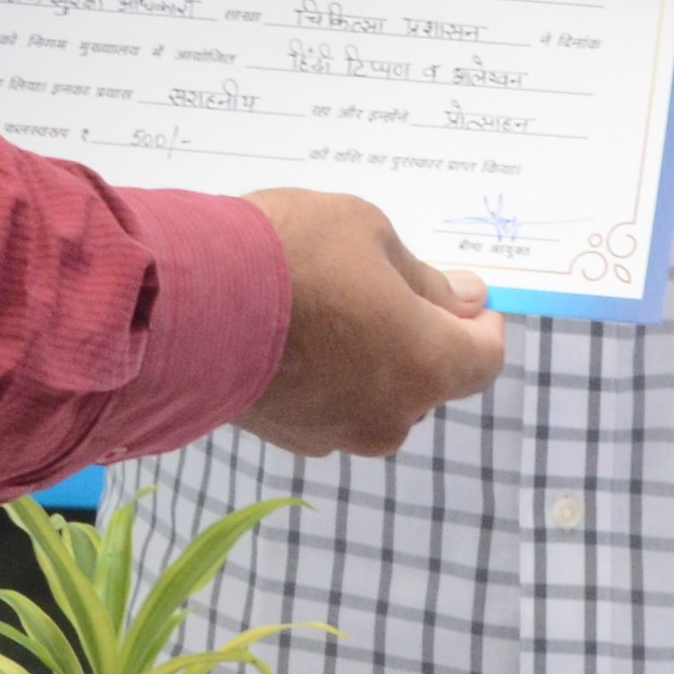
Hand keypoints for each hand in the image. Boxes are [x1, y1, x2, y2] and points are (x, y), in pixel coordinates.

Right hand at [236, 191, 504, 458]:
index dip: (482, 324)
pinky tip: (290, 336)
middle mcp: (392, 415)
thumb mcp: (369, 235)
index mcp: (427, 365)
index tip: (465, 296)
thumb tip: (463, 300)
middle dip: (416, 335)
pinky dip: (323, 377)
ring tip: (323, 306)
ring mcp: (338, 434)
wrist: (189, 305)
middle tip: (379, 285)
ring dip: (367, 359)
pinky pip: (327, 405)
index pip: (484, 358)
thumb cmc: (292, 256)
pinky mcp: (289, 438)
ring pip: (374, 395)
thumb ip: (423, 278)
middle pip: (426, 378)